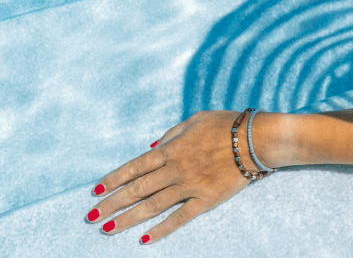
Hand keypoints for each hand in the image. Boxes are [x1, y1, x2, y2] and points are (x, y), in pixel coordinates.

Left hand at [85, 111, 254, 242]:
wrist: (255, 139)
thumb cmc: (226, 124)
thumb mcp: (196, 119)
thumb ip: (172, 133)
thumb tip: (152, 147)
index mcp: (172, 148)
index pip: (135, 166)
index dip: (114, 179)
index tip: (96, 191)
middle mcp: (175, 169)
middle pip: (137, 189)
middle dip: (112, 203)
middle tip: (91, 216)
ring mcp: (189, 186)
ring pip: (152, 206)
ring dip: (127, 219)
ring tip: (107, 229)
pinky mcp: (204, 200)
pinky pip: (179, 218)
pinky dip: (161, 229)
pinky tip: (145, 239)